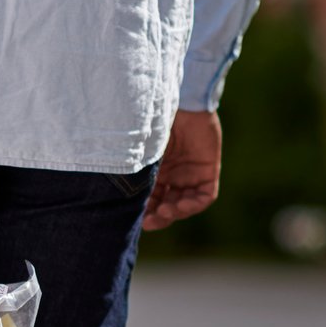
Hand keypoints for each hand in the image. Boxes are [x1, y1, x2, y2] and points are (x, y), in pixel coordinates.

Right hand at [142, 109, 220, 230]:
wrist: (180, 103)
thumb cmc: (152, 124)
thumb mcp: (139, 154)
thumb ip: (133, 176)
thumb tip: (117, 204)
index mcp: (155, 171)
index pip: (152, 200)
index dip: (145, 213)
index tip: (137, 220)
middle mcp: (173, 175)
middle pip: (167, 206)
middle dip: (158, 217)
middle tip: (149, 222)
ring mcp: (191, 174)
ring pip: (184, 205)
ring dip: (174, 213)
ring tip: (165, 212)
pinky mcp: (208, 171)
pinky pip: (204, 197)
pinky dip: (193, 205)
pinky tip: (180, 205)